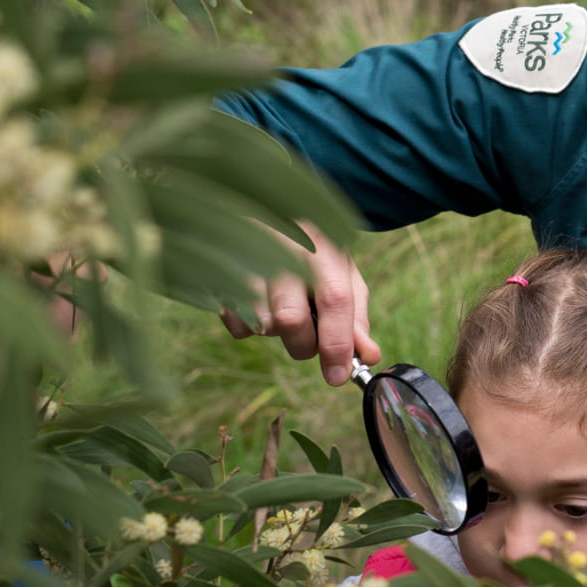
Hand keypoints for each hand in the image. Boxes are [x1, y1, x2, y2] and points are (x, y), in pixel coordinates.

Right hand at [220, 221, 380, 385]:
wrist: (263, 209)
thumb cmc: (311, 249)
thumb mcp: (342, 273)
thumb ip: (355, 316)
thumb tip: (369, 356)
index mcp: (323, 247)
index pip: (334, 298)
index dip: (337, 343)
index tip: (338, 376)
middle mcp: (283, 249)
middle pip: (291, 319)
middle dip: (304, 345)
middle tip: (308, 338)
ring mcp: (246, 259)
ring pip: (262, 324)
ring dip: (278, 333)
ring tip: (282, 308)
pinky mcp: (218, 274)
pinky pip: (236, 325)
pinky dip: (252, 327)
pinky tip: (258, 304)